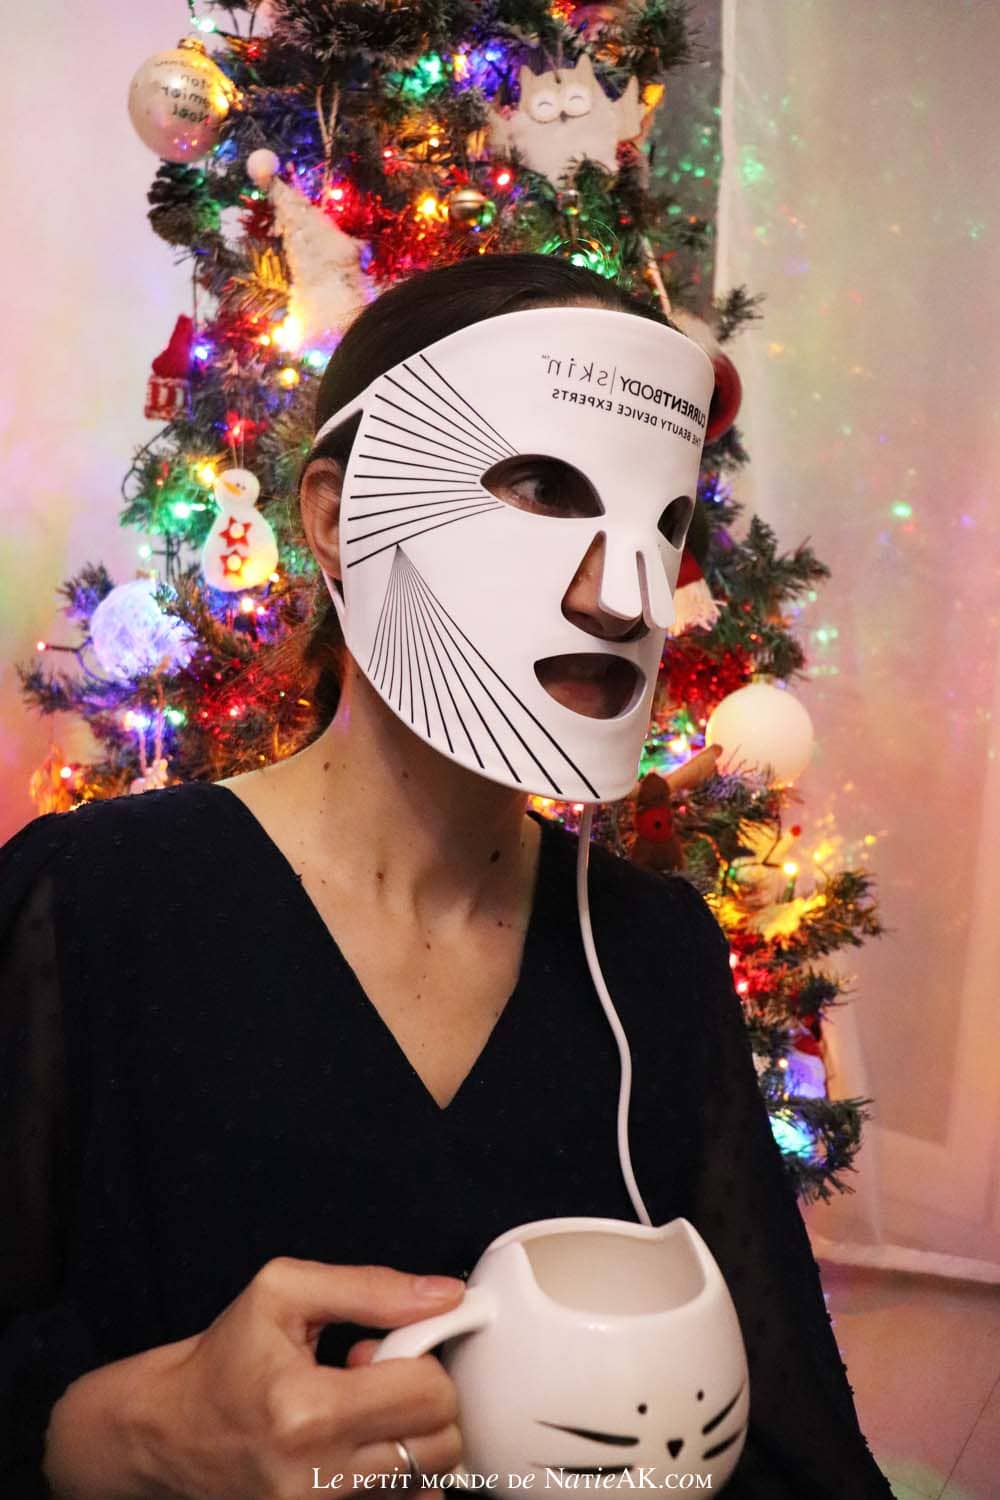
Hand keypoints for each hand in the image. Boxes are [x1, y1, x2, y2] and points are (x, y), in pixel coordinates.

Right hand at [43, 1257, 465, 1499]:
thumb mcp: (283, 1292)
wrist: (167, 1431)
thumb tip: (446, 1295)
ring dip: (408, 1441)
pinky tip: (359, 1449)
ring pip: (426, 1482)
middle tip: (379, 1382)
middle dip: (426, 1403)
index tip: (389, 1350)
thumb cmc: (224, 1358)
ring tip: (363, 1414)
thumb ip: (372, 1288)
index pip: (429, 1395)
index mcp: (307, 1411)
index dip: (423, 1361)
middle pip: (440, 1447)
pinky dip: (396, 1478)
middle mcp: (314, 1478)